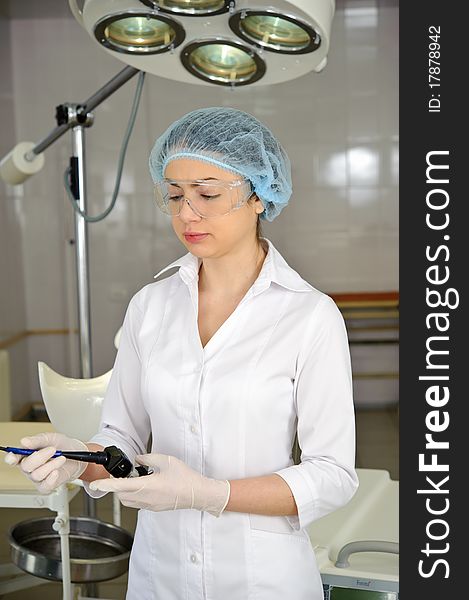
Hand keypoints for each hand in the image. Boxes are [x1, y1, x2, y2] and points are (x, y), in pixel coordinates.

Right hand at [4, 432, 87, 493]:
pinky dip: (51, 479)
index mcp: (26, 454)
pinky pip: (44, 486)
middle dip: (40, 457)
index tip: (13, 457)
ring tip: (61, 458)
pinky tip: (56, 472)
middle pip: (26, 466)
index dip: (11, 458)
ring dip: (51, 465)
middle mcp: (29, 467)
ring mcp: (36, 477)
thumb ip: (37, 440)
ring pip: (37, 475)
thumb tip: (24, 441)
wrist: (77, 455)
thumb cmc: (62, 446)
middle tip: (53, 449)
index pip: (13, 458)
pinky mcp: (46, 485)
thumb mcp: (51, 438)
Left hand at [90, 453, 230, 516]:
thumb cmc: (185, 478)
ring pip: (128, 501)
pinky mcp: (154, 508)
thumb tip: (138, 459)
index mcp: (147, 486)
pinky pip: (138, 503)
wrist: (197, 493)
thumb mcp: (166, 460)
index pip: (120, 487)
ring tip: (132, 479)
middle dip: (116, 486)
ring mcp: (150, 505)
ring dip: (125, 492)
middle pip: (121, 495)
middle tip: (121, 474)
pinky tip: (144, 485)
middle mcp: (146, 498)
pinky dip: (134, 495)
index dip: (105, 485)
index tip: (95, 484)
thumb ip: (148, 458)